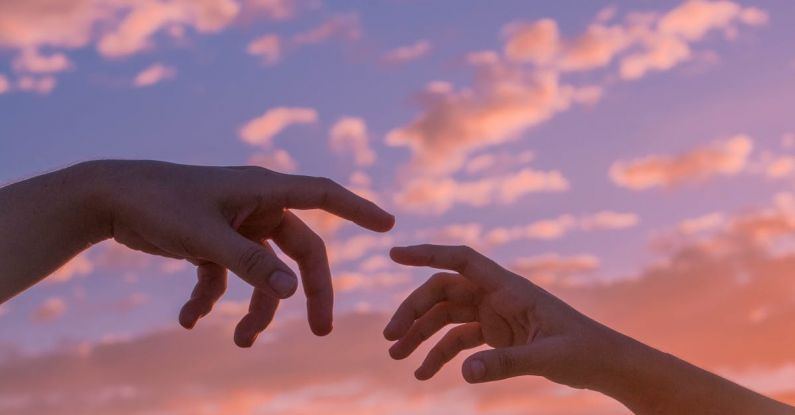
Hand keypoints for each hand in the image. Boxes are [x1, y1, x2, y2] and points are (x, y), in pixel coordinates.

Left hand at [92, 160, 393, 345]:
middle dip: (308, 292)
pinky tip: (188, 319)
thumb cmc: (158, 204)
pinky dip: (211, 300)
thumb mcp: (206, 237)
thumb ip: (250, 264)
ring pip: (264, 272)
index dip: (358, 209)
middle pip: (299, 251)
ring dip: (256, 308)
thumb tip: (293, 291)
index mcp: (263, 191)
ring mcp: (235, 226)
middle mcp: (256, 207)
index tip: (388, 226)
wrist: (108, 197)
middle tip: (321, 330)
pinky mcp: (211, 242)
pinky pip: (225, 277)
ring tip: (240, 341)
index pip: (324, 195)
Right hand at [384, 244, 622, 388]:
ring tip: (396, 357)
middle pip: (444, 292)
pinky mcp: (498, 336)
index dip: (427, 254)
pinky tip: (423, 374)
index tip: (395, 254)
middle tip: (390, 338)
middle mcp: (498, 296)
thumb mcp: (548, 358)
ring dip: (420, 334)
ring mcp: (496, 315)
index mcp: (510, 287)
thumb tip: (463, 373)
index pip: (461, 260)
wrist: (606, 364)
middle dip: (414, 311)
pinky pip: (459, 340)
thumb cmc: (585, 352)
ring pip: (446, 317)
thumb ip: (506, 364)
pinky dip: (439, 355)